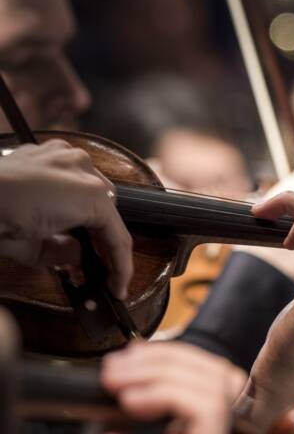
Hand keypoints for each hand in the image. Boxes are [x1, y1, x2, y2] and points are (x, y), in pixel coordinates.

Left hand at [0, 140, 132, 298]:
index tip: (118, 285)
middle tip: (97, 266)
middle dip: (104, 239)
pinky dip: (69, 192)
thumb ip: (65, 254)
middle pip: (108, 210)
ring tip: (75, 238)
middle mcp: (83, 168)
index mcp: (88, 196)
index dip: (121, 265)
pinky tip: (57, 209)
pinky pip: (71, 171)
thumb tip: (76, 256)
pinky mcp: (45, 149)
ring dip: (88, 215)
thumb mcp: (32, 250)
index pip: (117, 235)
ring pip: (93, 189)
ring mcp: (63, 154)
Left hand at [18, 342, 245, 433]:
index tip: (127, 357)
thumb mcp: (115, 425)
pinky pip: (208, 411)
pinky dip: (170, 392)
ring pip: (216, 387)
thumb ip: (140, 395)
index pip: (214, 379)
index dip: (176, 357)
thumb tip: (145, 355)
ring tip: (116, 382)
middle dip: (169, 358)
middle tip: (117, 367)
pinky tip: (131, 400)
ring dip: (163, 371)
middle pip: (221, 376)